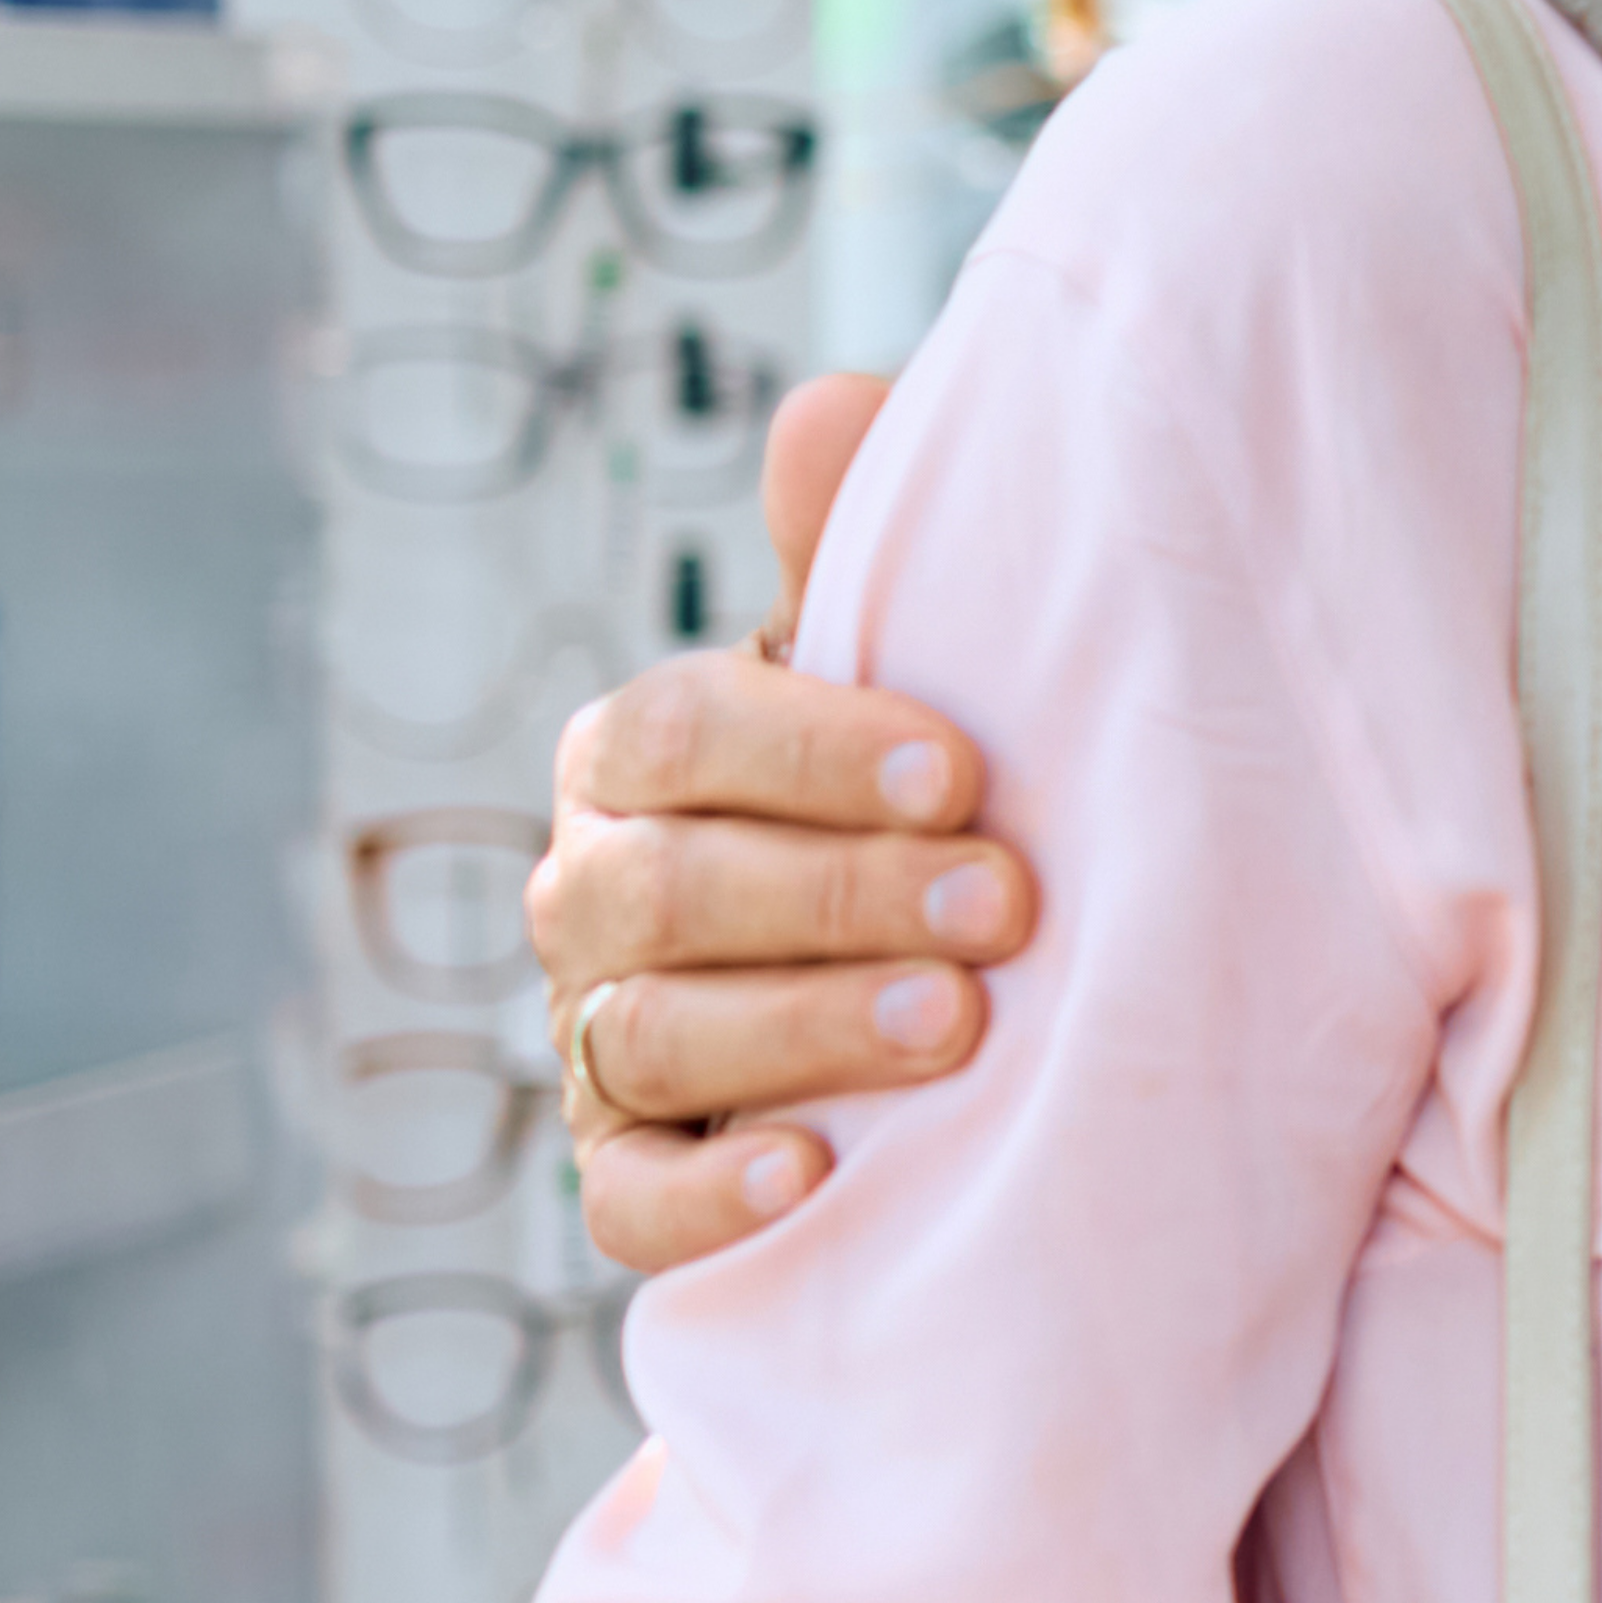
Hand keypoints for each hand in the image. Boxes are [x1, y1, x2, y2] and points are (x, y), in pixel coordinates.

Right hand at [533, 375, 1032, 1273]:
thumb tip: (835, 401)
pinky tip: (811, 1177)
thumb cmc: (910, 790)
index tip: (966, 772)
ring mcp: (596, 1034)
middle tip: (1009, 910)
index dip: (814, 749)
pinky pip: (626, 1200)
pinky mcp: (626, 1169)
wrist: (938, 970)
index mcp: (639, 753)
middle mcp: (592, 890)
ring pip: (655, 1034)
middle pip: (672, 890)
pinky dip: (707, 1193)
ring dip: (806, 1028)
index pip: (680, 733)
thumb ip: (855, 555)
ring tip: (959, 1027)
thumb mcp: (894, 671)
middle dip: (842, 895)